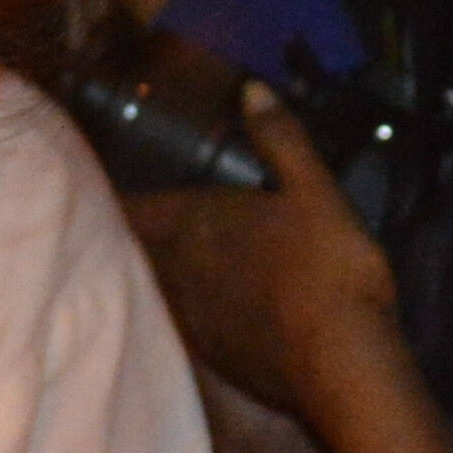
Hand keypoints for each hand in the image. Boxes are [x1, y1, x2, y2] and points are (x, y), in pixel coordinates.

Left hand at [121, 85, 398, 423]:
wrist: (341, 365)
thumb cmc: (326, 267)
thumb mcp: (316, 191)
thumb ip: (281, 138)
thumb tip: (251, 87)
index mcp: (197, 224)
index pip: (138, 208)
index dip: (123, 200)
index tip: (112, 191)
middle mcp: (180, 271)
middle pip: (142, 250)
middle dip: (139, 236)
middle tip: (136, 222)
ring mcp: (194, 318)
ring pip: (160, 288)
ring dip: (159, 274)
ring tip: (164, 263)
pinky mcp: (215, 358)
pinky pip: (185, 324)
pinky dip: (188, 310)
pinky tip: (205, 310)